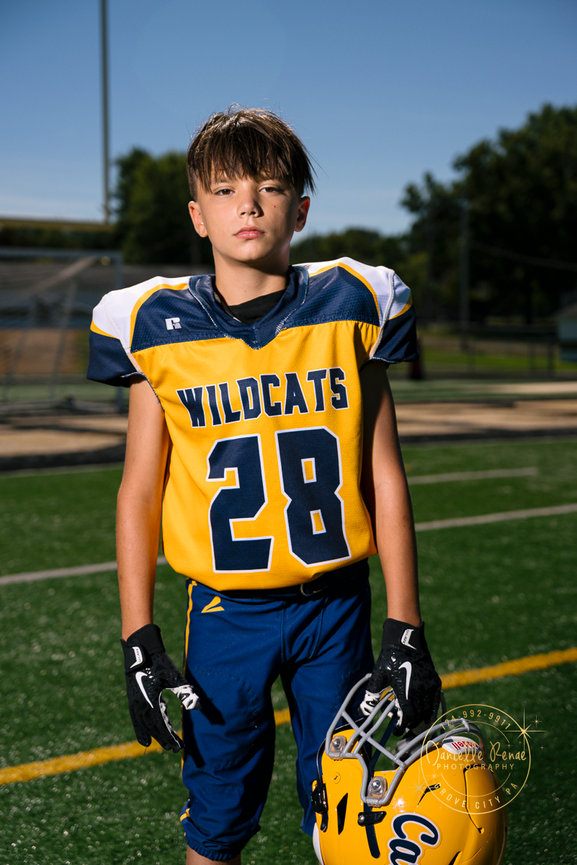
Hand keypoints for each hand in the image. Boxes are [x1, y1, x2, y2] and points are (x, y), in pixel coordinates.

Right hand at [121, 624, 198, 751]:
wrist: (141, 649)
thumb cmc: (159, 662)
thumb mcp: (174, 677)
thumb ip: (185, 693)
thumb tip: (197, 707)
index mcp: (150, 701)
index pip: (161, 726)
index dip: (170, 737)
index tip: (179, 746)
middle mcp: (140, 705)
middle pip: (152, 729)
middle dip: (163, 739)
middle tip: (174, 749)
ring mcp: (134, 703)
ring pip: (142, 725)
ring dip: (152, 736)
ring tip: (158, 745)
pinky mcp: (132, 699)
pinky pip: (136, 719)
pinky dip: (140, 729)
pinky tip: (145, 735)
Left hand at [360, 618, 440, 731]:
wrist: (405, 639)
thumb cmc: (390, 658)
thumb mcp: (378, 675)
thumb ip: (371, 695)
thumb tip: (363, 711)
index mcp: (405, 690)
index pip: (407, 717)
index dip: (402, 726)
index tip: (397, 729)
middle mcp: (420, 690)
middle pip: (418, 716)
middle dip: (411, 724)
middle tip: (404, 727)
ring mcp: (429, 685)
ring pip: (428, 711)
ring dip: (421, 719)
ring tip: (413, 723)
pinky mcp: (435, 681)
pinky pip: (436, 701)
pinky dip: (433, 711)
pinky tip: (428, 717)